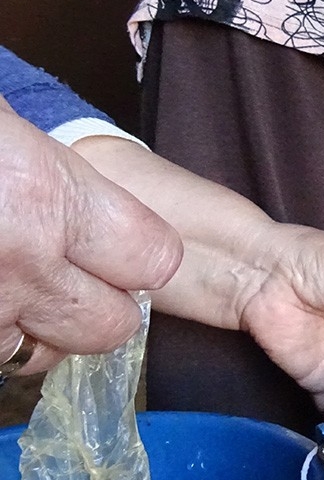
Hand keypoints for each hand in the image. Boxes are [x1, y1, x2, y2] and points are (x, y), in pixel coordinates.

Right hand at [0, 103, 181, 373]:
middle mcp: (26, 266)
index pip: (153, 259)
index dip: (140, 254)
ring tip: (19, 288)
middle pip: (109, 326)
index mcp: (50, 199)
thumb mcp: (5, 126)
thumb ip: (54, 166)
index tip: (121, 243)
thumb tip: (71, 176)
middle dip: (100, 306)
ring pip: (44, 354)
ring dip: (41, 330)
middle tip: (72, 274)